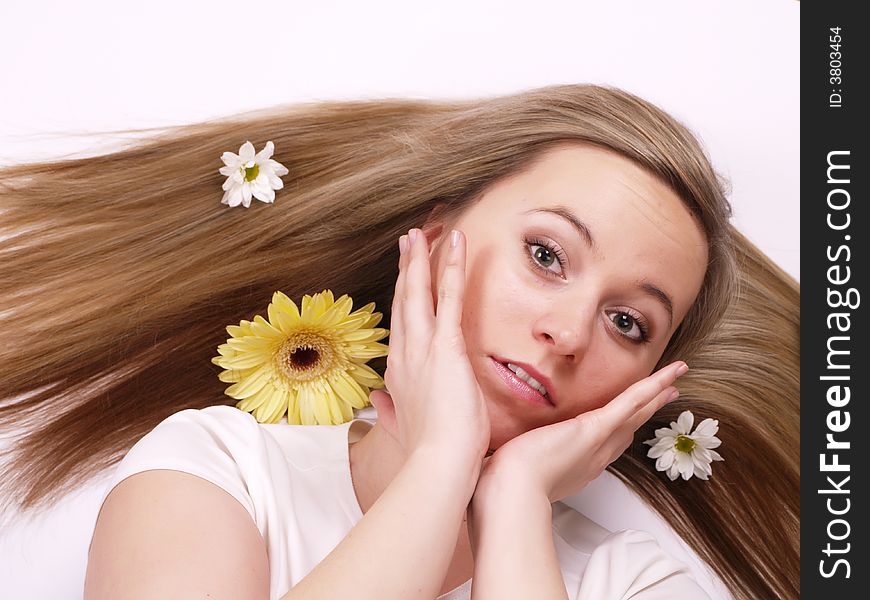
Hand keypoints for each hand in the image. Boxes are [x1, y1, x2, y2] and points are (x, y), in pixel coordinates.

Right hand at [369, 227, 490, 468]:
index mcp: (400, 372)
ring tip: (422, 232)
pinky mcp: (446, 346)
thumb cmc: (431, 451)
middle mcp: (406, 354)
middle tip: (408, 241)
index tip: (403, 278)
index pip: (401, 326)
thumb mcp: (405, 428)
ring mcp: (423, 348)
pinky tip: (456, 243)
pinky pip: (449, 298)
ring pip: (419, 293)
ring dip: (420, 260)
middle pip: (403, 302)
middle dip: (406, 269)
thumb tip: (378, 405)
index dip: (401, 298)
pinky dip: (451, 268)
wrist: (440, 464)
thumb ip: (390, 412)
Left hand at [472, 361, 687, 503]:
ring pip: (633, 413)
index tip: (628, 418)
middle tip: (665, 396)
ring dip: (655, 395)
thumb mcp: (507, 468)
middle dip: (645, 412)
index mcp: (572, 466)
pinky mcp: (594, 430)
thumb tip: (491, 456)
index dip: (620, 428)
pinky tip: (670, 375)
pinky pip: (631, 404)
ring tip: (674, 381)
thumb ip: (507, 460)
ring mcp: (595, 443)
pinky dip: (652, 388)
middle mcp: (591, 457)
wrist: (505, 494)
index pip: (601, 443)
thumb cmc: (499, 489)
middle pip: (626, 429)